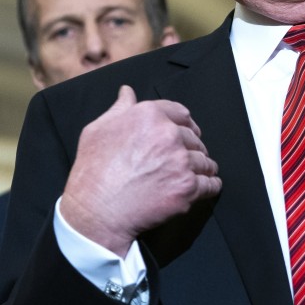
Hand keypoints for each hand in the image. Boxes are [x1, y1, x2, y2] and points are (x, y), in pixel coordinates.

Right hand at [60, 85, 221, 255]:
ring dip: (204, 166)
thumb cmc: (93, 173)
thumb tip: (127, 93)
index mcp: (149, 116)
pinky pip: (210, 184)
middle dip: (193, 146)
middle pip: (194, 138)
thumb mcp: (97, 130)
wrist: (97, 212)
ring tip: (201, 171)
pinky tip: (209, 185)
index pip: (180, 113)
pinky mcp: (188, 187)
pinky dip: (211, 185)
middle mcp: (168, 135)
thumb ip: (119, 109)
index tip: (189, 130)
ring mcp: (180, 162)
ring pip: (204, 160)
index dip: (185, 122)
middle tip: (189, 156)